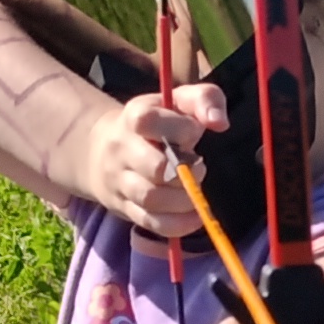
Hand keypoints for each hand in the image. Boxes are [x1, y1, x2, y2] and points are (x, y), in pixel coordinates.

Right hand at [76, 83, 234, 244]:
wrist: (104, 150)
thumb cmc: (156, 123)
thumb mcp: (178, 101)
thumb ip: (205, 99)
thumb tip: (219, 122)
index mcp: (134, 118)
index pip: (148, 121)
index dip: (179, 130)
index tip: (195, 132)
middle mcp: (121, 149)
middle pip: (154, 167)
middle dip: (185, 172)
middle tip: (199, 167)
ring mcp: (120, 181)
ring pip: (151, 199)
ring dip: (183, 200)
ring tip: (195, 192)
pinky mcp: (124, 208)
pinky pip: (150, 222)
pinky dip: (177, 224)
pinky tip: (195, 216)